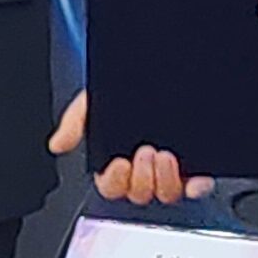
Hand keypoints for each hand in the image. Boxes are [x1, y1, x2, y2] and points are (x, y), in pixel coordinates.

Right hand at [50, 91, 209, 207]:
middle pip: (139, 194)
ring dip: (164, 181)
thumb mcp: (95, 99)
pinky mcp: (197, 163)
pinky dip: (197, 187)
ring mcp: (172, 167)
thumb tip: (58, 144)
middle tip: (144, 152)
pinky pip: (199, 187)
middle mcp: (145, 167)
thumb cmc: (129, 82)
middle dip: (141, 178)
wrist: (165, 63)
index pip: (112, 186)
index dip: (114, 181)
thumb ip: (75, 122)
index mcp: (118, 158)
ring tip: (165, 155)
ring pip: (166, 194)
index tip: (119, 164)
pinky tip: (193, 179)